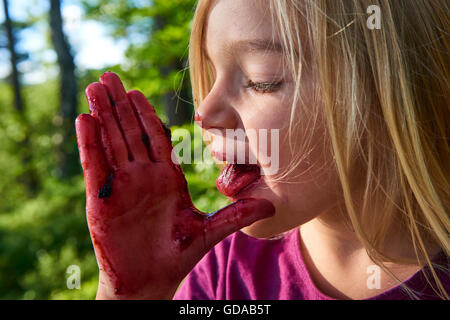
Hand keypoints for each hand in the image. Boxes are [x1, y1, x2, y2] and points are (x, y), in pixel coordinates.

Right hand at [75, 72, 274, 298]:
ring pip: (111, 142)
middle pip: (130, 132)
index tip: (138, 91)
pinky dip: (90, 144)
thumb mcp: (209, 231)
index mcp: (166, 178)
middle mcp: (142, 176)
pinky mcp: (103, 200)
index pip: (155, 138)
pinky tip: (85, 120)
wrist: (151, 281)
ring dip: (103, 115)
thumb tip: (271, 205)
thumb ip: (235, 216)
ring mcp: (122, 186)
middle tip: (110, 77)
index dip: (145, 114)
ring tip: (95, 88)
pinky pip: (96, 167)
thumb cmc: (177, 255)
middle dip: (120, 105)